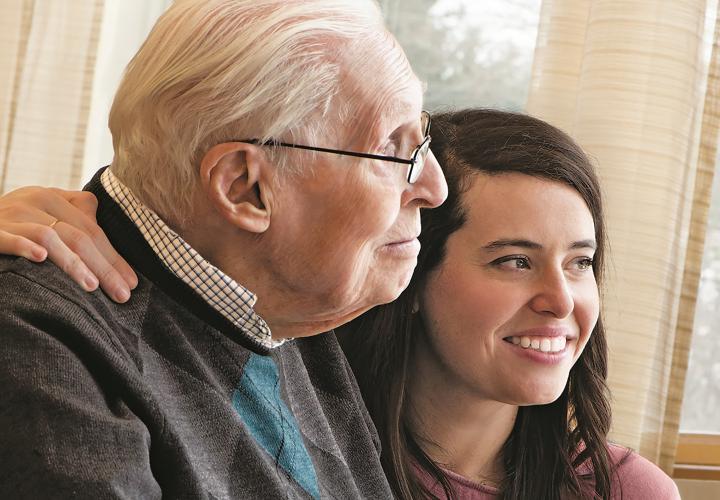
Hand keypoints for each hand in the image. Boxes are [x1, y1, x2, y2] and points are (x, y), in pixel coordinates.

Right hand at [0, 186, 136, 301]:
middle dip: (105, 266)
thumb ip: (73, 213)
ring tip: (92, 286)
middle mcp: (32, 200)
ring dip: (73, 262)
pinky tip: (41, 257)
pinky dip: (24, 245)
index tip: (132, 283)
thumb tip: (101, 219)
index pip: (92, 229)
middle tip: (122, 293)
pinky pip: (9, 236)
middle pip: (78, 235)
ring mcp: (9, 215)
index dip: (114, 256)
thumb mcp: (42, 212)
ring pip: (51, 236)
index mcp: (51, 197)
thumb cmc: (11, 224)